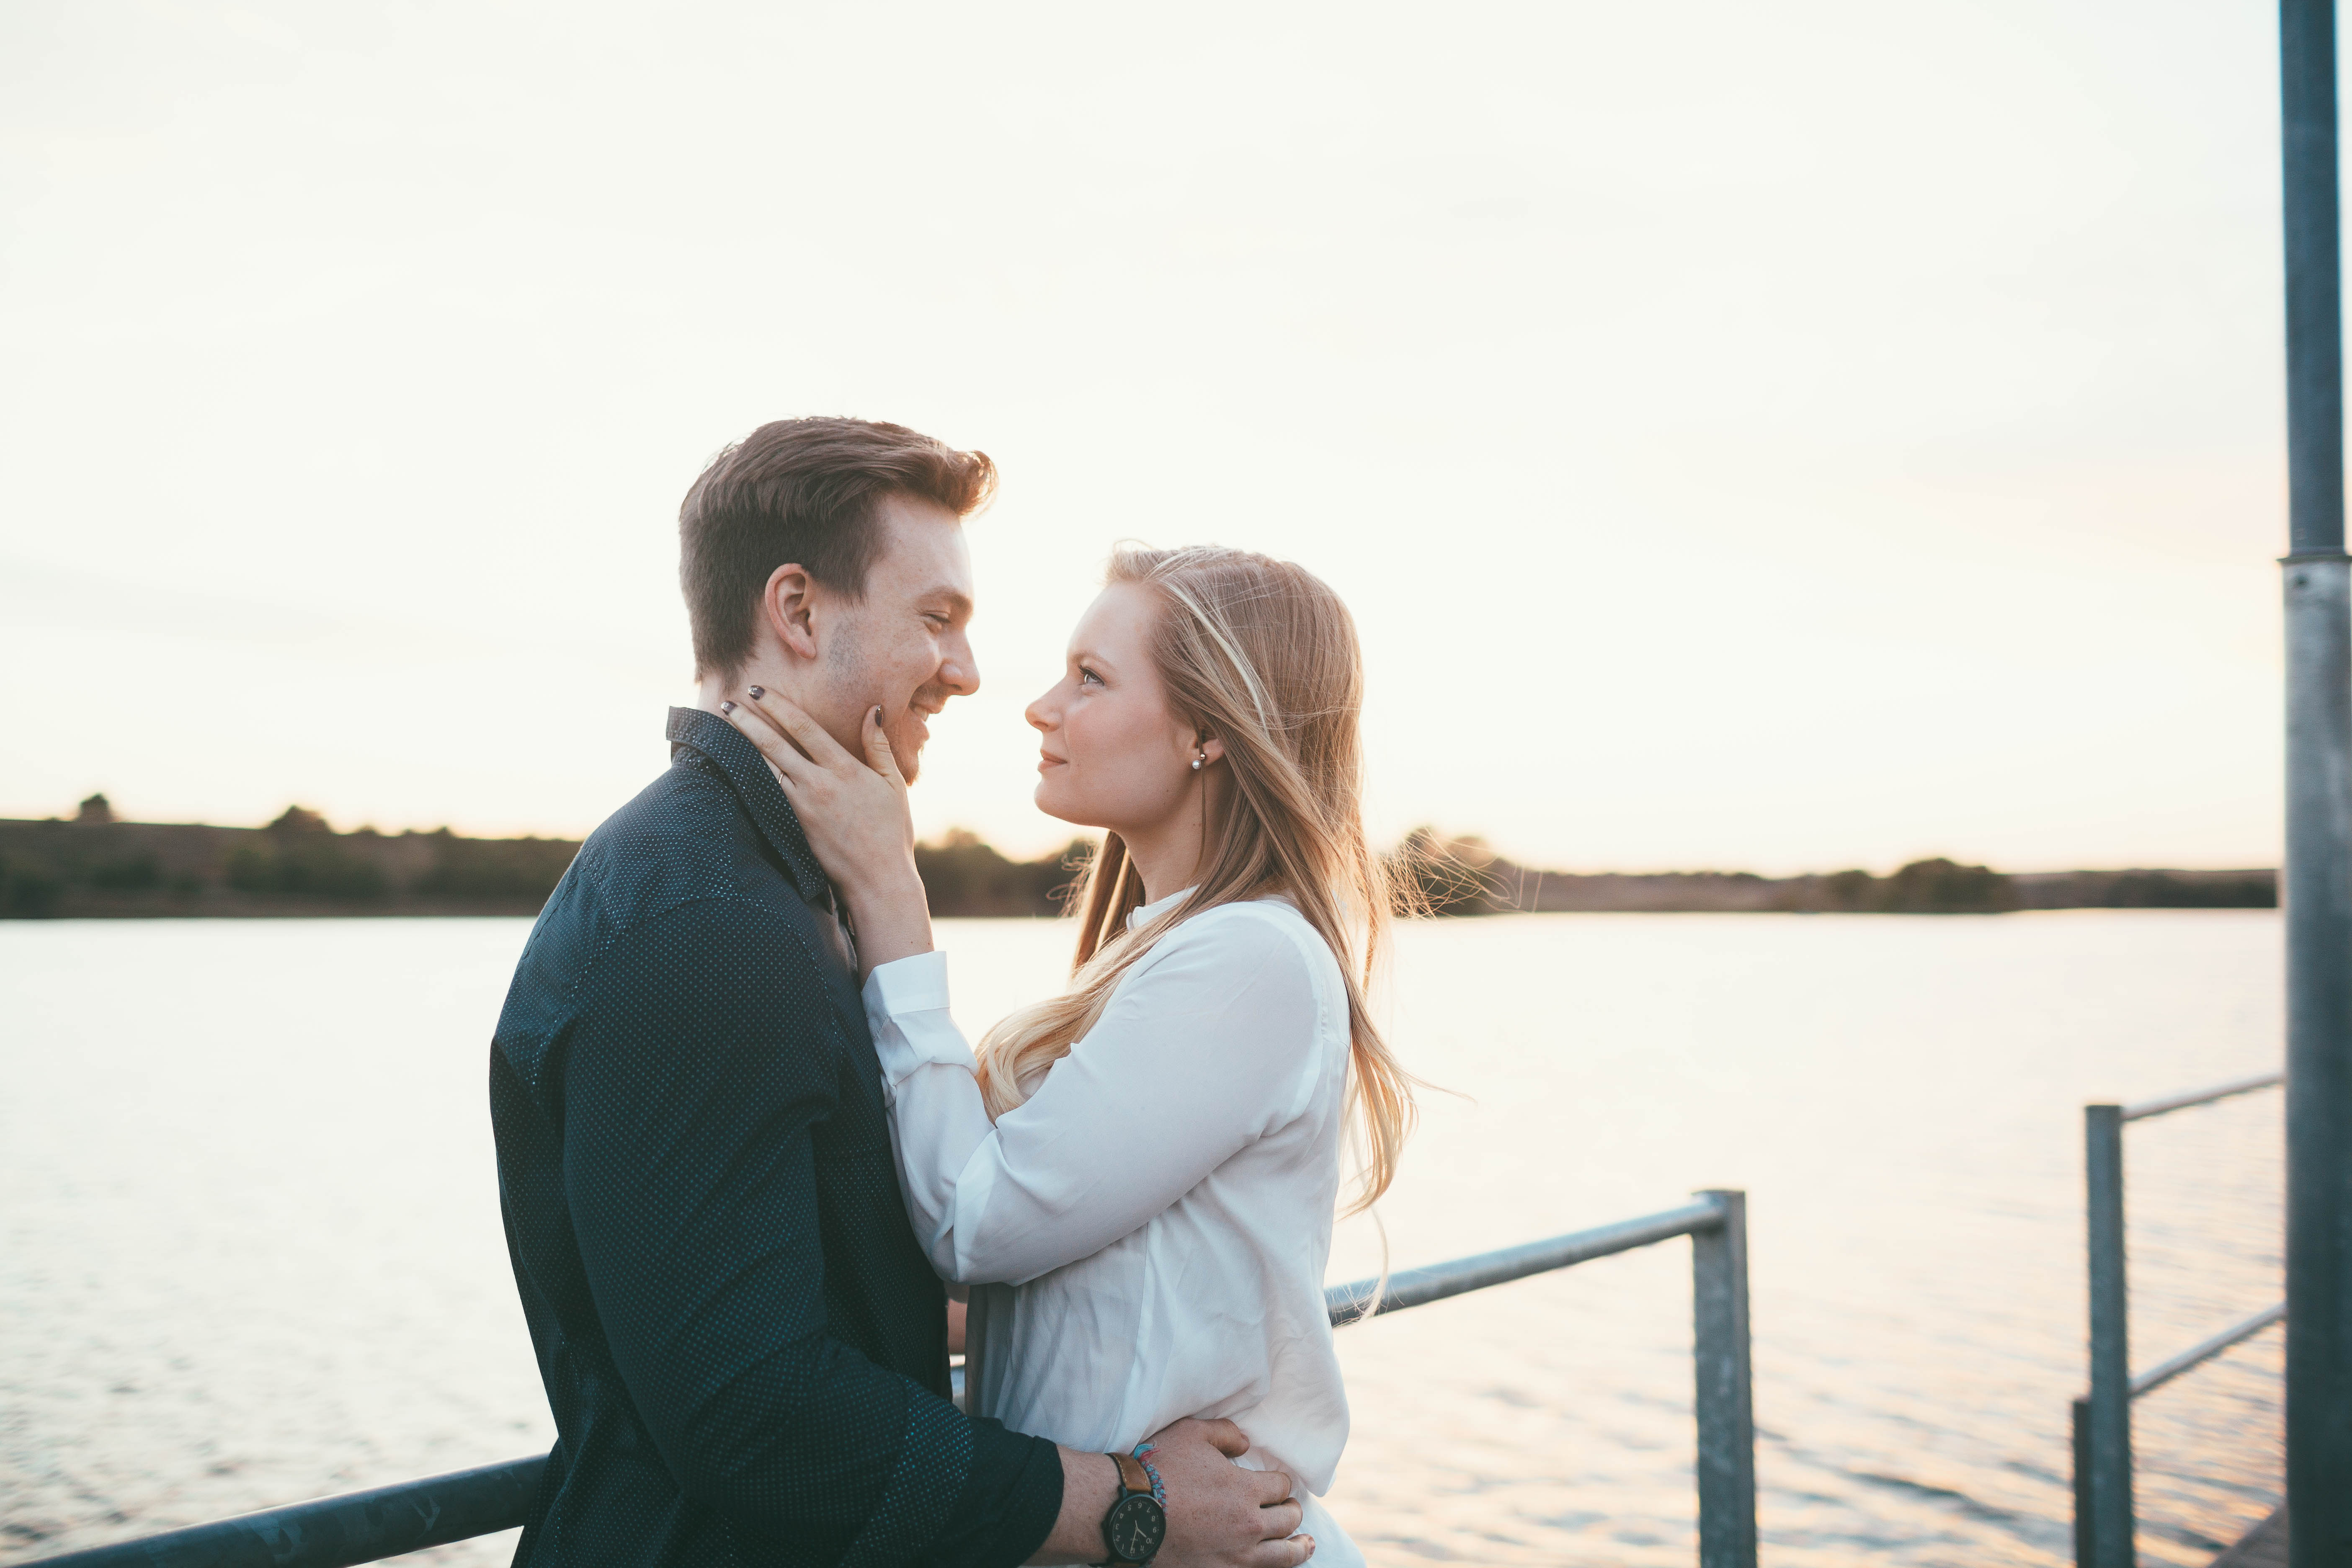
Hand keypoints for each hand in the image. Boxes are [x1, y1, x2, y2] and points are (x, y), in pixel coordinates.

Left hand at [719, 689, 932, 971]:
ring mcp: (803, 807)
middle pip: (774, 744)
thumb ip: (878, 746)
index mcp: (845, 769)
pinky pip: (767, 794)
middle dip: (748, 721)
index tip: (758, 691)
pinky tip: (736, 764)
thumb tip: (872, 710)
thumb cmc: (892, 831)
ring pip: (765, 768)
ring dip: (743, 745)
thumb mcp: (893, 783)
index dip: (778, 706)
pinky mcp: (794, 826)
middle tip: (727, 702)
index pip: (804, 727)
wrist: (878, 879)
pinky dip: (750, 775)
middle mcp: (819, 785)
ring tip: (726, 727)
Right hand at [1033, 1421, 1309, 1567]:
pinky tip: (1273, 1564)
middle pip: (1288, 1519)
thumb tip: (1247, 1444)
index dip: (1280, 1482)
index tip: (1277, 1483)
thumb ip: (1225, 1434)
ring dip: (1298, 1547)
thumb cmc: (1158, 1469)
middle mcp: (1248, 1525)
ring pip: (1284, 1555)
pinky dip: (1271, 1567)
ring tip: (1306, 1544)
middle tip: (1290, 1509)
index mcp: (1245, 1489)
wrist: (1129, 1512)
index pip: (1281, 1485)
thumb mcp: (1191, 1433)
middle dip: (1292, 1511)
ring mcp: (1235, 1555)